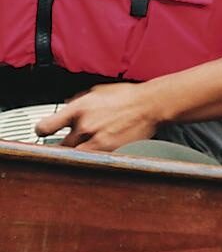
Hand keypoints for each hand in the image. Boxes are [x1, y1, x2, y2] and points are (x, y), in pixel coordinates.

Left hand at [35, 82, 162, 151]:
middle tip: (68, 145)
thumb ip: (78, 101)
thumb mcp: (97, 91)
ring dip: (77, 155)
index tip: (43, 134)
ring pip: (75, 157)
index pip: (45, 127)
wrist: (150, 105)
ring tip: (84, 152)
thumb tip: (68, 106)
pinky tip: (98, 155)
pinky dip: (94, 159)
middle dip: (63, 146)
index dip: (41, 132)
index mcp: (77, 110)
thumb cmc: (128, 96)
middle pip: (60, 146)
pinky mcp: (110, 151)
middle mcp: (84, 126)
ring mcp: (96, 141)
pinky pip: (94, 160)